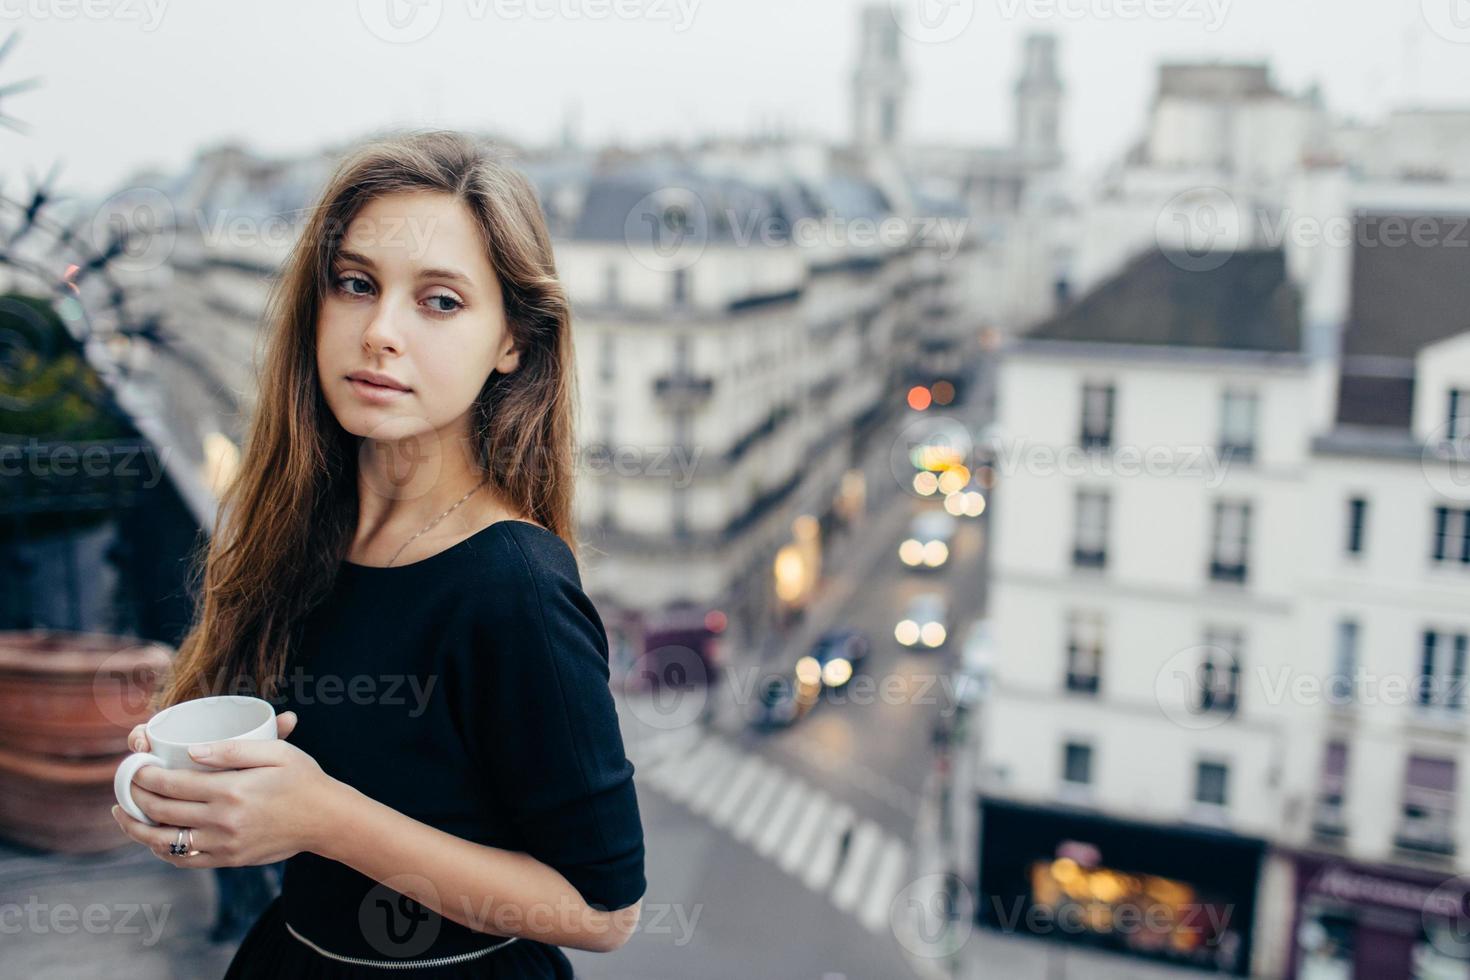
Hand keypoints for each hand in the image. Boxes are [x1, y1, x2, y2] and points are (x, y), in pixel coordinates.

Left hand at [111, 711, 339, 867]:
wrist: (325, 819)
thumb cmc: (303, 779)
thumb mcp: (277, 752)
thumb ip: (233, 749)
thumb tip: (190, 752)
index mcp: (232, 791)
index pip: (172, 784)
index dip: (145, 774)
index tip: (134, 764)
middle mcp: (223, 821)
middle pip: (162, 810)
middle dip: (135, 796)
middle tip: (124, 783)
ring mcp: (224, 844)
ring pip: (164, 840)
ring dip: (136, 828)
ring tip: (122, 814)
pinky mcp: (228, 859)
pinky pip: (184, 859)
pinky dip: (162, 849)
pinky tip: (152, 837)